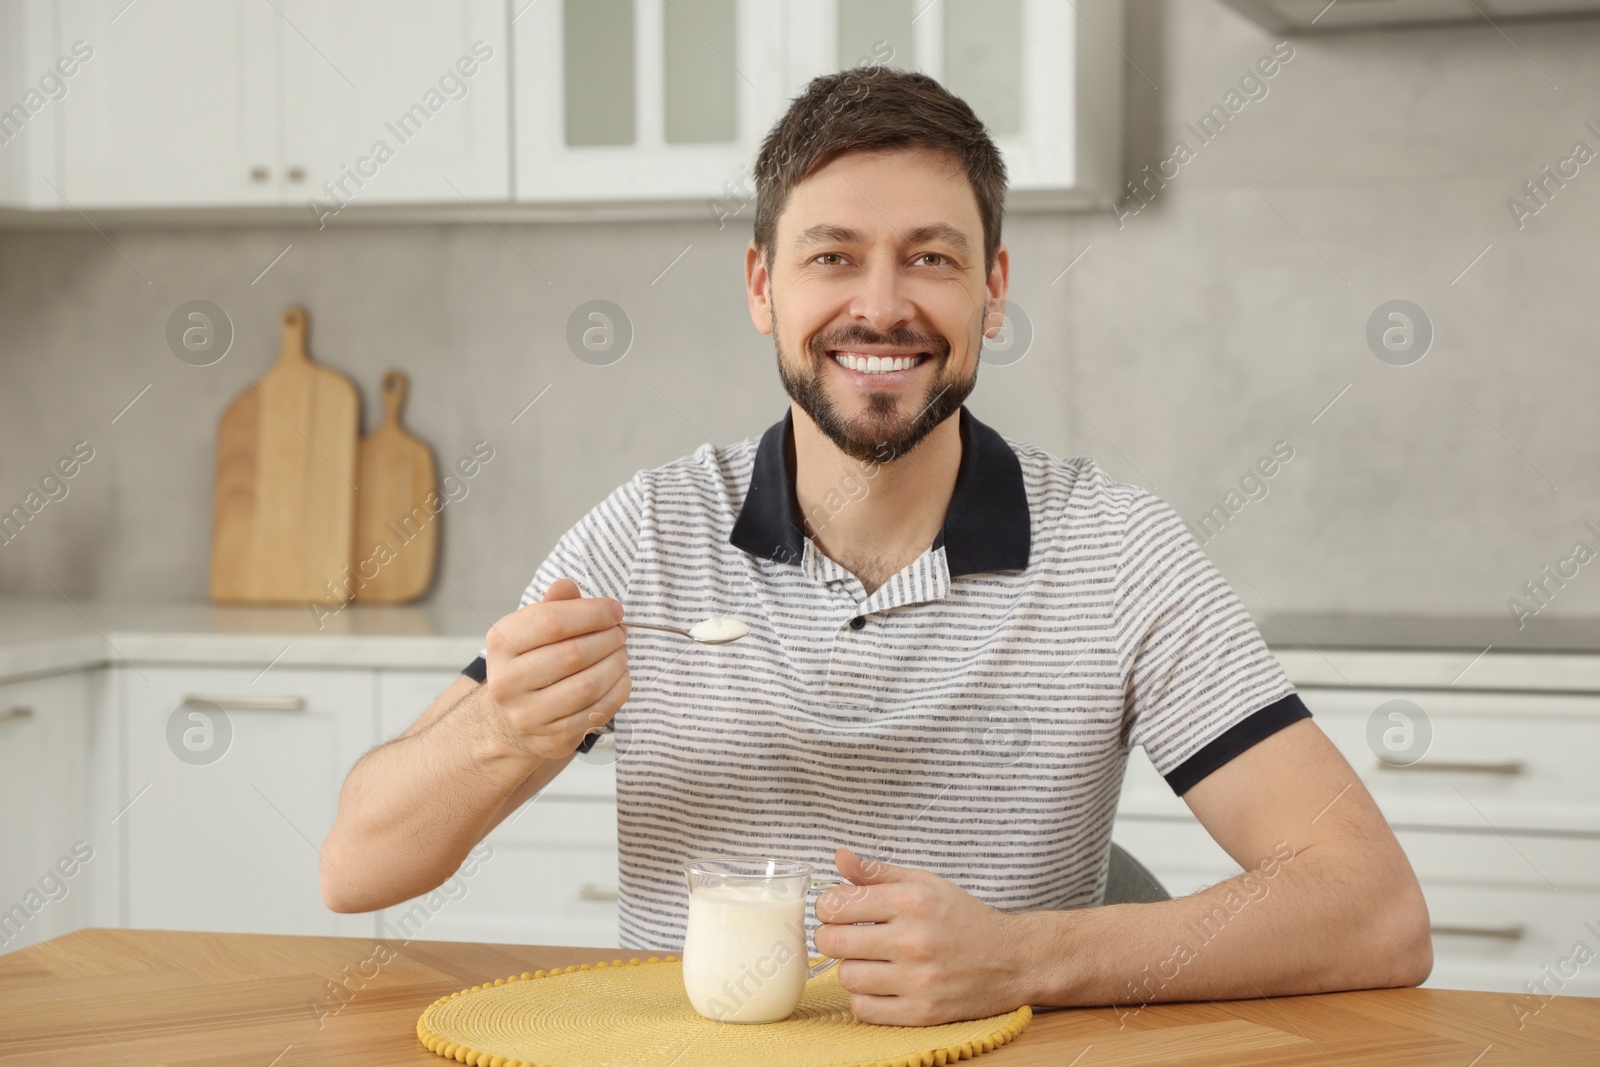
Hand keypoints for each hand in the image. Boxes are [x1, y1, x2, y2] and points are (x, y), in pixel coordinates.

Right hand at [482, 578, 630, 759]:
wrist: (509, 721)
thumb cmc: (529, 664)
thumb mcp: (530, 630)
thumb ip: (552, 606)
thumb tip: (567, 586)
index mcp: (501, 644)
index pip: (550, 621)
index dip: (591, 612)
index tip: (614, 610)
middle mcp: (508, 682)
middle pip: (573, 654)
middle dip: (608, 638)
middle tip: (621, 631)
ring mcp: (529, 715)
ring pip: (588, 685)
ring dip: (616, 663)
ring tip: (621, 652)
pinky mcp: (553, 738)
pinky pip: (597, 711)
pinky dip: (618, 689)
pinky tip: (621, 675)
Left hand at [813, 847, 1035, 1025]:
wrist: (1013, 960)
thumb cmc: (965, 919)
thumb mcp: (925, 884)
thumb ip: (878, 872)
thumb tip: (840, 857)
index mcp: (912, 900)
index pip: (836, 903)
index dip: (827, 906)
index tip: (836, 910)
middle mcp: (914, 939)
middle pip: (833, 941)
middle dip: (829, 937)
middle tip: (843, 936)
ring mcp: (919, 980)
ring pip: (846, 977)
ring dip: (851, 969)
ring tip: (870, 961)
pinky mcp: (922, 1013)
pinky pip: (864, 1009)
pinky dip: (866, 998)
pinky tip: (882, 985)